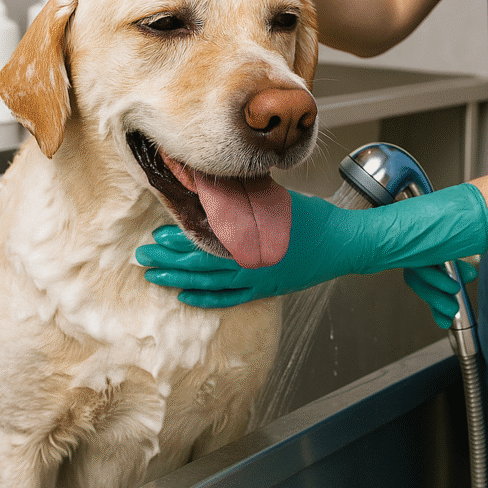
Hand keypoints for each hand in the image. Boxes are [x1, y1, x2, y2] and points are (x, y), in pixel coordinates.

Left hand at [136, 184, 487, 314]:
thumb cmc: (313, 218)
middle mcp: (249, 265)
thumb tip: (216, 188)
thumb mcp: (277, 201)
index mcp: (251, 240)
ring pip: (209, 285)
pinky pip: (229, 299)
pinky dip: (206, 299)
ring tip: (155, 277)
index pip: (204, 243)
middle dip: (169, 261)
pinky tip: (187, 297)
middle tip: (143, 258)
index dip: (177, 242)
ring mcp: (257, 281)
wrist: (344, 244)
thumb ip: (246, 200)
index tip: (155, 238)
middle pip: (199, 266)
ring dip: (180, 280)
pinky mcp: (265, 290)